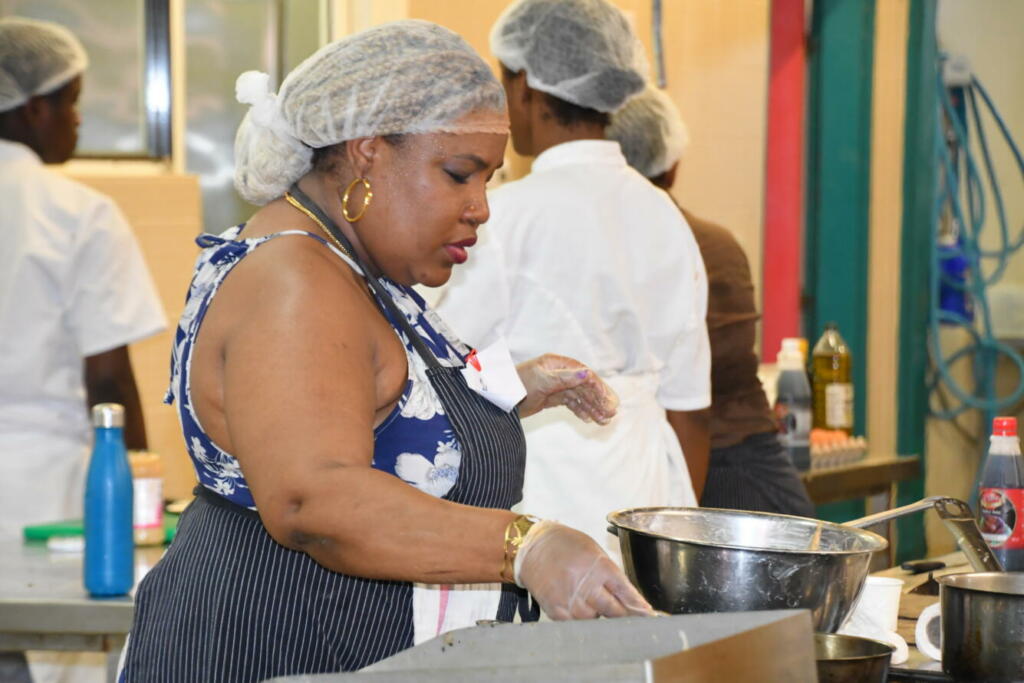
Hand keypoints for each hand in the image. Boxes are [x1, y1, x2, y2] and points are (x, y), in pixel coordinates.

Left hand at [515, 354, 618, 423]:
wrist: (498, 399)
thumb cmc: (517, 384)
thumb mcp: (542, 380)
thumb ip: (566, 378)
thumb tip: (588, 373)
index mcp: (558, 364)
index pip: (585, 375)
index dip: (599, 388)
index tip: (610, 402)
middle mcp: (559, 373)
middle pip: (585, 386)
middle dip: (599, 400)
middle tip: (612, 413)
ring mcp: (555, 386)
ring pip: (579, 397)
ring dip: (592, 408)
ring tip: (604, 421)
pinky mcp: (551, 398)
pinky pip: (570, 404)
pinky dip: (580, 411)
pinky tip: (589, 420)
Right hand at [515, 521, 654, 619]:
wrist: (532, 546)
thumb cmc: (566, 546)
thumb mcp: (594, 551)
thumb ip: (611, 574)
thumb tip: (630, 598)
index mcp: (598, 566)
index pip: (625, 592)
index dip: (638, 606)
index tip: (648, 615)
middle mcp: (585, 584)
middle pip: (614, 611)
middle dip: (623, 615)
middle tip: (628, 617)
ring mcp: (569, 599)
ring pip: (595, 620)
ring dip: (598, 614)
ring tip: (590, 598)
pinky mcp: (555, 610)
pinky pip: (576, 624)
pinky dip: (580, 618)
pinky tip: (577, 604)